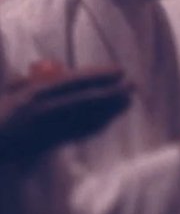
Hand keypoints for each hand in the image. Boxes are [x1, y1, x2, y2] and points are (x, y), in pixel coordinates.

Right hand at [0, 62, 131, 162]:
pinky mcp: (51, 143)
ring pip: (87, 118)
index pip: (75, 82)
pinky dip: (97, 125)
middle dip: (113, 93)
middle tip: (132, 86)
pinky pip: (79, 133)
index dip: (100, 76)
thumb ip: (34, 81)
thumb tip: (56, 70)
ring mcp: (50, 129)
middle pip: (88, 100)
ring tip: (128, 102)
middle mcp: (46, 111)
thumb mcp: (11, 91)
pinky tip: (110, 119)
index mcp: (35, 93)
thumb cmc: (0, 112)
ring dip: (111, 110)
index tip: (119, 71)